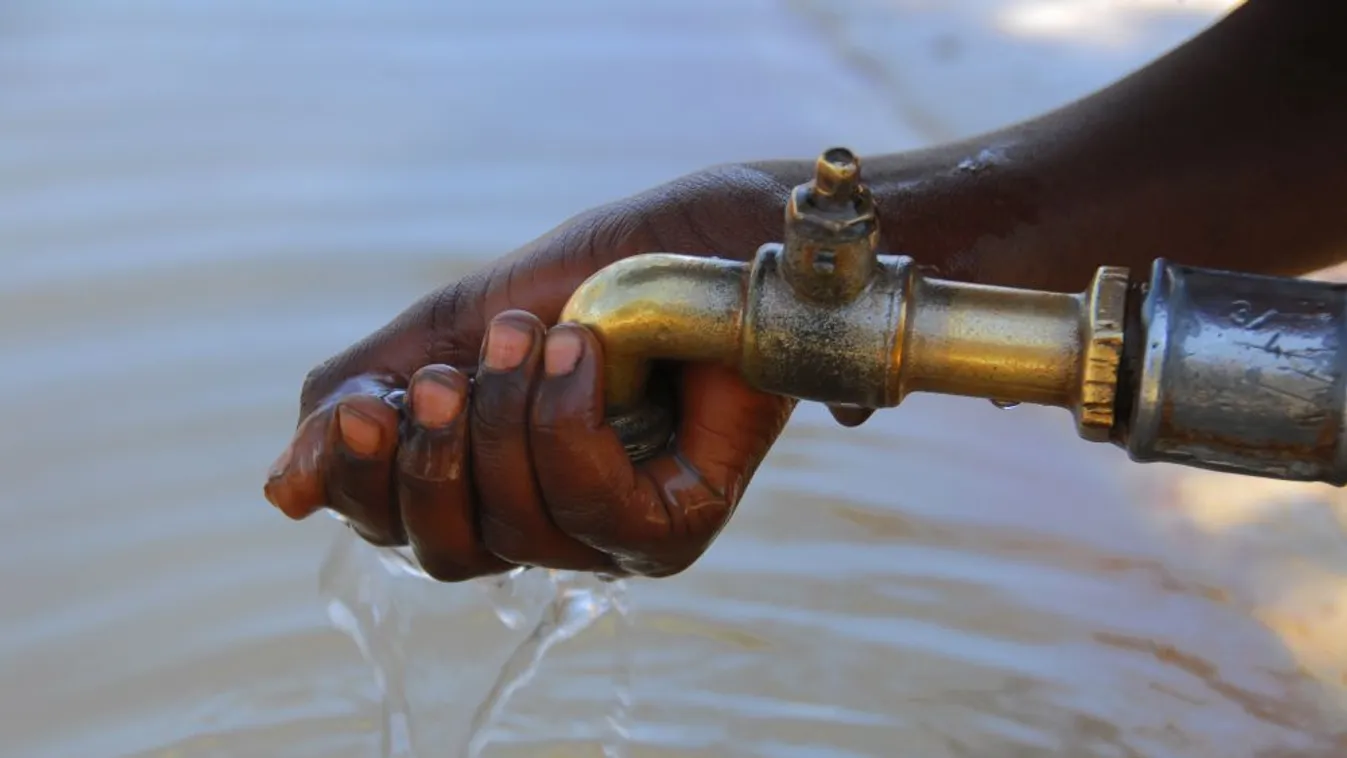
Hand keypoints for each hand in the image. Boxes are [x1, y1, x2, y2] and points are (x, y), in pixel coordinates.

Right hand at [263, 163, 853, 578]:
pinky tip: (583, 355)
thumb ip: (364, 404)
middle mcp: (542, 521)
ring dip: (507, 420)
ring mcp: (608, 534)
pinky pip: (594, 516)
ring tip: (532, 334)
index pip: (390, 525)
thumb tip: (279, 496)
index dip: (362, 475)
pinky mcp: (671, 529)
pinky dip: (569, 425)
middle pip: (442, 552)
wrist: (701, 236)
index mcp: (482, 478)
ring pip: (515, 530)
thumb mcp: (451, 330)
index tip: (368, 401)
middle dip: (432, 460)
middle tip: (447, 375)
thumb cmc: (591, 280)